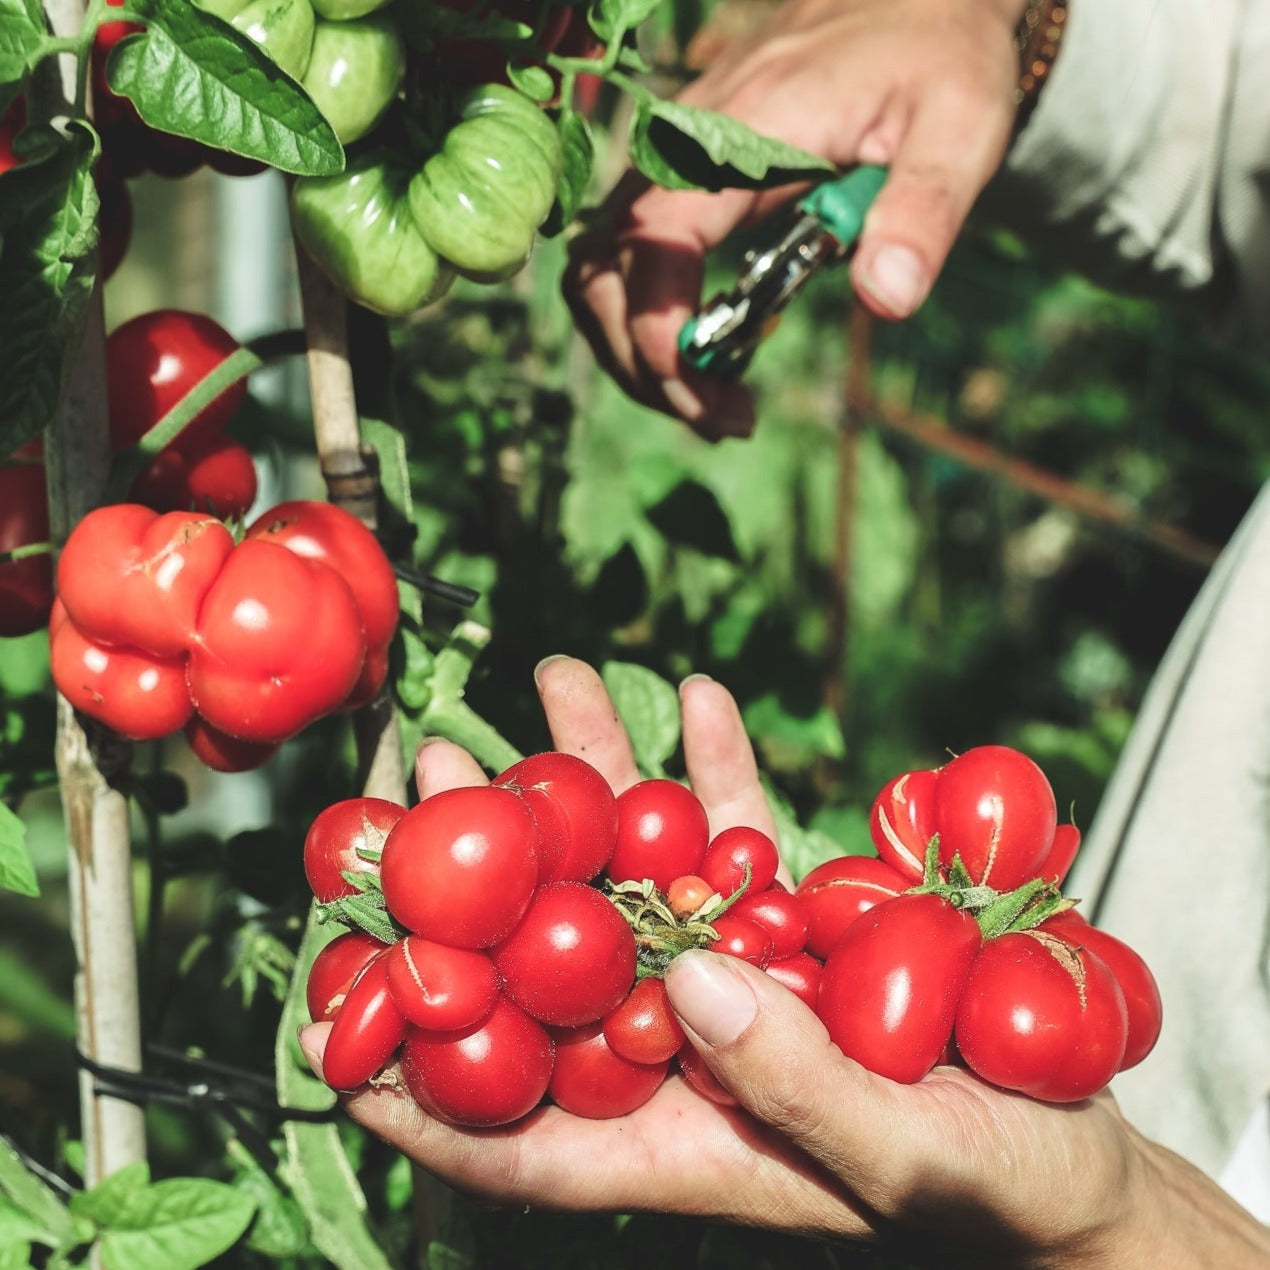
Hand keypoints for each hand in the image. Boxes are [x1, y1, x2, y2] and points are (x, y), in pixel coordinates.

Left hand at [296, 655, 1248, 1265]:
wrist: (1065, 1151)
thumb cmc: (988, 1186)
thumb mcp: (902, 1152)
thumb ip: (796, 1082)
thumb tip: (692, 981)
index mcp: (669, 1137)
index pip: (505, 1126)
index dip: (408, 1074)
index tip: (328, 998)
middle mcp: (675, 1051)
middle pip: (549, 959)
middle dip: (483, 867)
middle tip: (428, 767)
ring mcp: (728, 977)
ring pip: (638, 868)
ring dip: (599, 774)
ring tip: (557, 678)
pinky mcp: (788, 927)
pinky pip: (739, 840)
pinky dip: (720, 770)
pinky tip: (703, 698)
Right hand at [563, 0, 1026, 439]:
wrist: (911, 0)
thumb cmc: (936, 58)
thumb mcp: (959, 127)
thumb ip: (923, 209)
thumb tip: (886, 300)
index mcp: (735, 137)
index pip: (654, 242)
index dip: (656, 329)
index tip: (701, 391)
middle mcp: (679, 151)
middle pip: (600, 275)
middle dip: (643, 365)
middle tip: (722, 417)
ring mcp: (667, 168)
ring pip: (599, 278)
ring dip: (638, 356)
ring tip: (718, 402)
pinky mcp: (674, 186)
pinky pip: (627, 266)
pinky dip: (649, 326)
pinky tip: (712, 357)